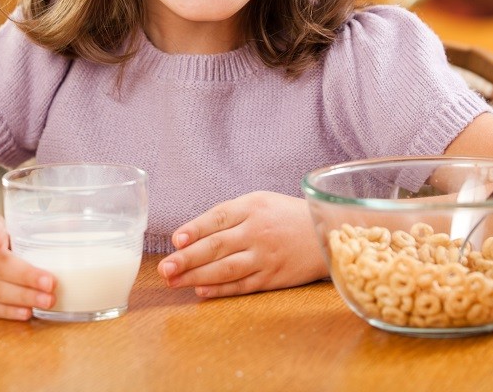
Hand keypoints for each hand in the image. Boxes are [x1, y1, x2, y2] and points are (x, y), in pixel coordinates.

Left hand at [157, 192, 326, 297]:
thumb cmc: (286, 215)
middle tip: (164, 268)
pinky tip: (201, 290)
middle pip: (217, 246)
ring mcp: (265, 256)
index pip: (217, 217)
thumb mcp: (260, 201)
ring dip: (197, 276)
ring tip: (174, 281)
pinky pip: (242, 285)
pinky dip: (220, 289)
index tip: (175, 241)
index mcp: (252, 206)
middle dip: (187, 258)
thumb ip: (229, 214)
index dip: (194, 230)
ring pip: (226, 268)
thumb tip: (191, 234)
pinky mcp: (273, 277)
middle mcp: (257, 231)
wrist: (327, 234)